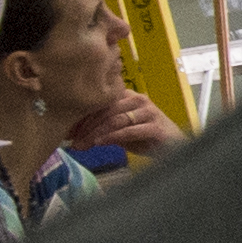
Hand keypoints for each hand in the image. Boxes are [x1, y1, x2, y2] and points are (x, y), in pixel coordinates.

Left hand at [65, 90, 182, 156]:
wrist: (174, 145)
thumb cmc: (144, 136)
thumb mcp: (119, 130)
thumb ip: (100, 127)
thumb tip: (71, 133)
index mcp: (128, 96)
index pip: (101, 102)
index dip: (82, 116)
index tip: (67, 131)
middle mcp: (139, 100)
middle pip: (106, 110)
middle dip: (86, 127)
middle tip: (73, 142)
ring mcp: (149, 112)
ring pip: (116, 119)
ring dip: (96, 133)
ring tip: (83, 145)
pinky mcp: (156, 127)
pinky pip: (130, 130)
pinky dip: (112, 137)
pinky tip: (100, 143)